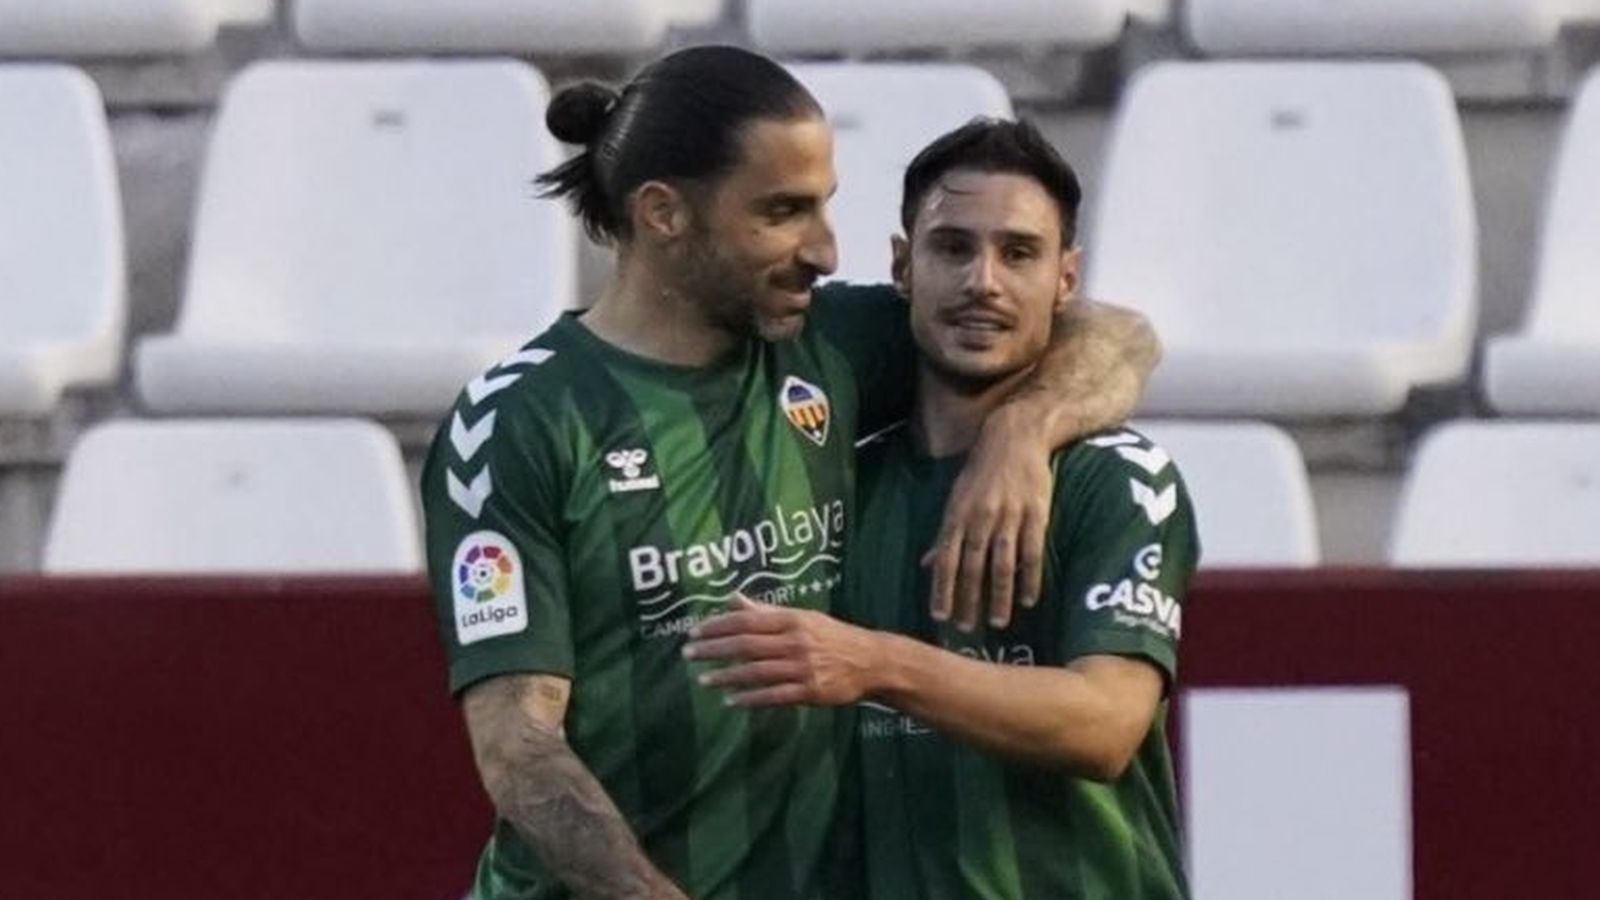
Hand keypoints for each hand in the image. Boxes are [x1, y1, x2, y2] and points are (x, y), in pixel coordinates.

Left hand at [681, 596, 881, 707]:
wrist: (871, 661)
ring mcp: (803, 668)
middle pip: (746, 645)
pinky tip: (731, 701)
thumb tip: (733, 599)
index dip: (718, 625)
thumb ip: (766, 611)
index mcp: (792, 620)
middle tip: (688, 653)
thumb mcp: (802, 618)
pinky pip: (774, 696)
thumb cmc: (832, 637)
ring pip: (756, 672)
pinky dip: (751, 698)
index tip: (695, 632)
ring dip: (726, 676)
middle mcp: (795, 642)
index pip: (748, 620)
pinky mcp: (810, 691)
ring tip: (703, 680)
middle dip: (714, 649)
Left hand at [923, 408, 1050, 631]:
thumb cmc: (981, 470)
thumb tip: (927, 564)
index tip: (940, 616)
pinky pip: (1032, 552)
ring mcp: (1009, 516)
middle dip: (968, 600)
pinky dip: (1030, 578)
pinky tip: (1028, 600)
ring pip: (1002, 563)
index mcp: (957, 515)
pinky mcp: (1036, 514)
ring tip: (999, 623)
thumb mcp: (955, 498)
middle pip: (972, 566)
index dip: (942, 588)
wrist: (1015, 437)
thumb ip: (944, 534)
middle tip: (967, 629)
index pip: (947, 559)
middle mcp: (981, 518)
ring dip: (1000, 595)